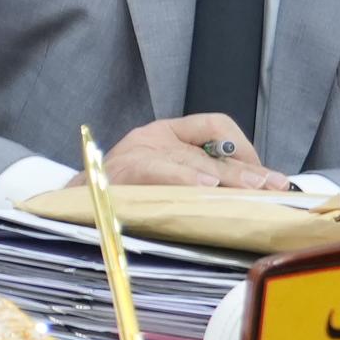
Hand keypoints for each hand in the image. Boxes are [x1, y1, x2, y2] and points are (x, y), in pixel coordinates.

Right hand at [102, 114, 293, 191]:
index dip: (243, 149)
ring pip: (188, 162)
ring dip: (225, 178)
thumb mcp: (162, 186)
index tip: (264, 181)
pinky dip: (183, 178)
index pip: (213, 127)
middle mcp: (149, 140)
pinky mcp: (120, 172)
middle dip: (245, 170)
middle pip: (207, 148)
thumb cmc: (118, 203)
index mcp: (163, 137)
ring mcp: (132, 154)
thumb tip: (252, 194)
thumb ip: (196, 183)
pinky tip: (206, 186)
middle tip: (274, 187)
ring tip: (253, 189)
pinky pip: (157, 172)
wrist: (65, 212)